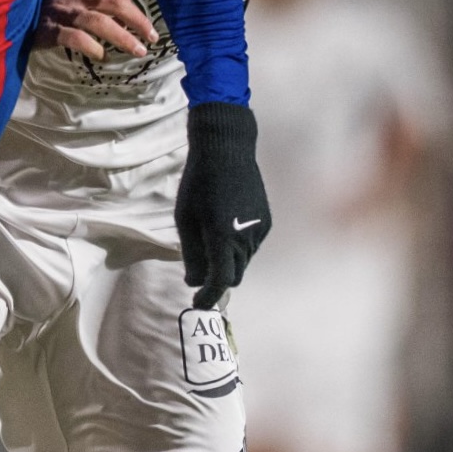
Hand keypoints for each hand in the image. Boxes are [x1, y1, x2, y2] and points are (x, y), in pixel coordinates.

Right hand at [33, 0, 155, 59]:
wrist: (0, 9)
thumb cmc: (35, 0)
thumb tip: (117, 3)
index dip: (135, 9)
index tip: (146, 26)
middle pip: (114, 3)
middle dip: (137, 21)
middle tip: (151, 38)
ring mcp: (59, 9)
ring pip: (100, 21)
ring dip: (123, 37)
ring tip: (137, 51)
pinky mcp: (47, 28)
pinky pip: (76, 38)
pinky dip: (93, 47)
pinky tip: (103, 56)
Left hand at [176, 102, 270, 308]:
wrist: (227, 149)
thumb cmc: (198, 182)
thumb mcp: (185, 219)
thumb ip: (191, 254)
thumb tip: (194, 281)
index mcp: (222, 237)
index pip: (220, 281)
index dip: (208, 296)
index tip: (197, 302)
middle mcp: (246, 238)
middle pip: (233, 275)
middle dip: (217, 279)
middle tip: (199, 272)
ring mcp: (260, 230)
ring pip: (243, 262)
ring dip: (228, 262)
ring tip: (210, 240)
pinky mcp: (267, 222)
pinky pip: (251, 246)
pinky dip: (238, 247)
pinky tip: (225, 226)